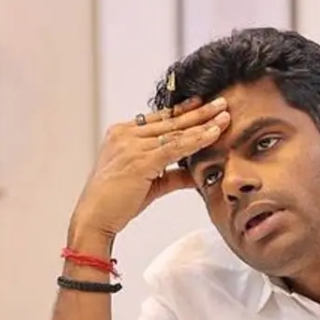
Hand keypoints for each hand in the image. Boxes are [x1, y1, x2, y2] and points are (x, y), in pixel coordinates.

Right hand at [71, 98, 231, 239]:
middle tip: (221, 102)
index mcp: (122, 134)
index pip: (159, 119)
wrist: (95, 217)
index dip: (182, 111)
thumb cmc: (116, 202)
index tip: (202, 104)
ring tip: (224, 115)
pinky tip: (213, 134)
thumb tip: (197, 175)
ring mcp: (133, 145)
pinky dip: (197, 140)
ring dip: (203, 123)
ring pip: (176, 131)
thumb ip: (173, 176)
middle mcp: (126, 134)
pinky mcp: (141, 160)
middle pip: (170, 120)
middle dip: (199, 112)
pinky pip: (175, 147)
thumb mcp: (149, 184)